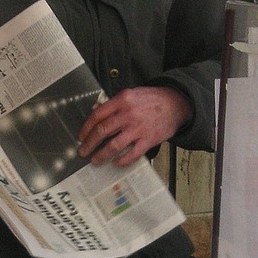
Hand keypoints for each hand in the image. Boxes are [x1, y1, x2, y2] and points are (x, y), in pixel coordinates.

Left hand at [77, 86, 192, 166]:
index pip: (97, 115)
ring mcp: (138, 128)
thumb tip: (96, 116)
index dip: (86, 128)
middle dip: (89, 144)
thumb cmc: (152, 99)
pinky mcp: (148, 140)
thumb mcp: (131, 95)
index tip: (81, 137)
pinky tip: (115, 163)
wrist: (176, 103)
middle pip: (102, 131)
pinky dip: (121, 161)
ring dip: (101, 155)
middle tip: (83, 152)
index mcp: (122, 100)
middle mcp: (128, 114)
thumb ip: (115, 105)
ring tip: (95, 160)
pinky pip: (132, 154)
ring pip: (114, 145)